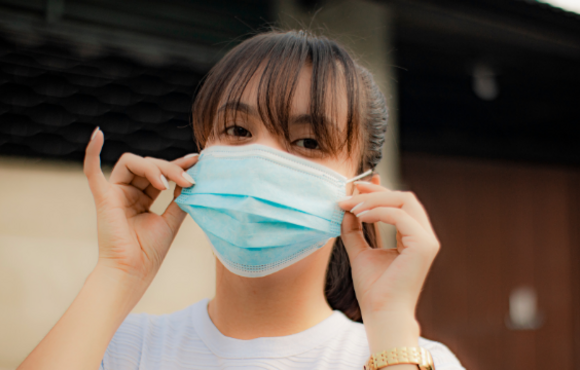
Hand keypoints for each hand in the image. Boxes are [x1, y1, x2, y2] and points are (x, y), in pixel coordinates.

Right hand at [84, 127, 197, 285]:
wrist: (133, 272)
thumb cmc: (150, 251)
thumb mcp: (172, 219)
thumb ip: (180, 198)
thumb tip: (192, 177)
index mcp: (143, 198)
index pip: (161, 173)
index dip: (179, 165)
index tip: (198, 160)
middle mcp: (128, 192)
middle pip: (150, 165)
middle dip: (171, 169)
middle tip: (189, 179)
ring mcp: (114, 193)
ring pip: (133, 162)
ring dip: (154, 167)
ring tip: (168, 183)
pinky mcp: (103, 197)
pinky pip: (92, 170)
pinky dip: (92, 151)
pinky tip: (98, 134)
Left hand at [338, 175, 439, 351]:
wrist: (381, 314)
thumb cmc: (374, 290)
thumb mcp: (359, 253)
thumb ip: (354, 231)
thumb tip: (346, 210)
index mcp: (413, 237)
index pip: (400, 203)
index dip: (378, 191)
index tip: (355, 187)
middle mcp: (424, 236)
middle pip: (404, 197)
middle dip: (375, 191)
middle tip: (349, 193)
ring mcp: (426, 240)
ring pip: (404, 201)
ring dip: (374, 200)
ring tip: (351, 207)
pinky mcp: (423, 245)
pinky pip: (400, 216)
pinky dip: (378, 211)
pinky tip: (360, 216)